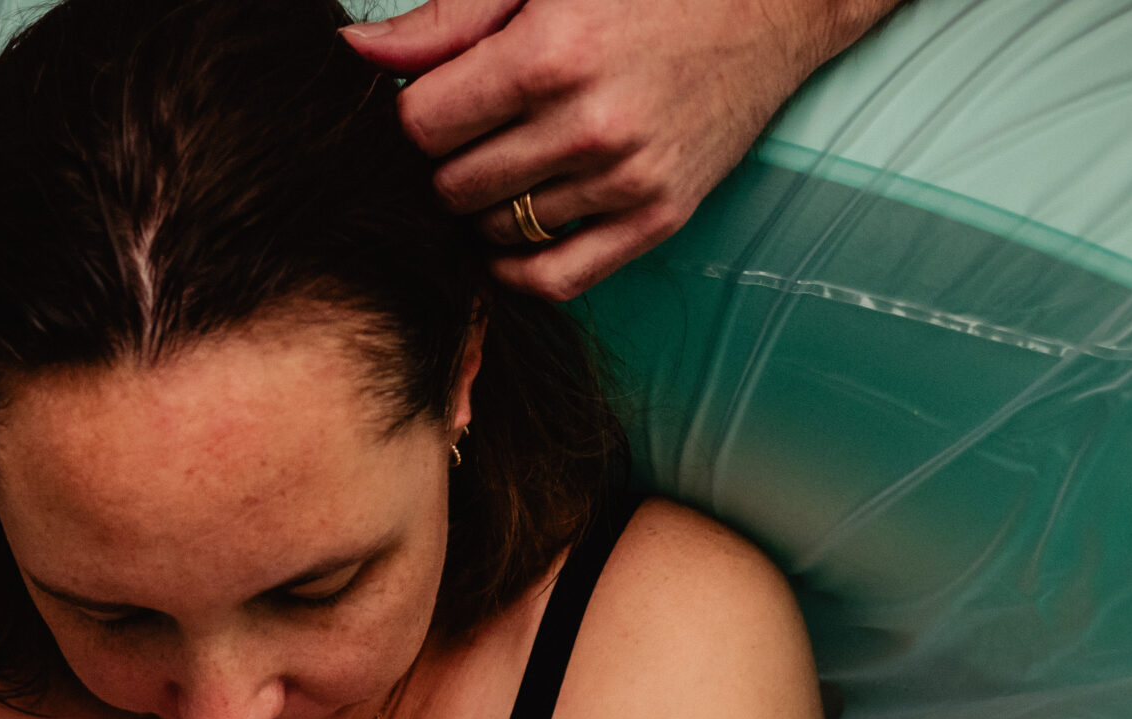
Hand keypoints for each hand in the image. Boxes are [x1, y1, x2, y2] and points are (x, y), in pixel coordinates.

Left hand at [343, 0, 890, 298]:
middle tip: (478, 127)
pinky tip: (514, 231)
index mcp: (548, 56)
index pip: (421, 127)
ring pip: (494, 231)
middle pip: (451, 185)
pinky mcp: (659, 218)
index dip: (419, 112)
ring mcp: (626, 181)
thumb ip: (447, 18)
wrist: (777, 1)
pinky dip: (518, 265)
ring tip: (510, 159)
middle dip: (449, 158)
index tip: (445, 94)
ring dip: (486, 204)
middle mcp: (587, 127)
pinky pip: (556, 278)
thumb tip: (355, 54)